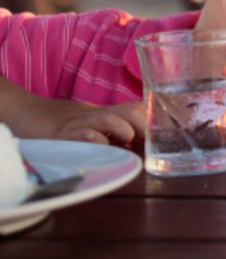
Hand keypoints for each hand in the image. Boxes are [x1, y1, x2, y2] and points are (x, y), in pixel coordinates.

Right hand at [6, 95, 143, 145]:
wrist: (26, 113)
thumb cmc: (64, 124)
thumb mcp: (92, 123)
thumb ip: (115, 133)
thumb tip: (143, 148)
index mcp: (106, 113)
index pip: (138, 110)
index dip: (154, 120)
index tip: (167, 134)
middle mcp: (96, 115)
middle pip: (130, 111)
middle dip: (146, 124)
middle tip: (153, 140)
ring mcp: (79, 123)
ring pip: (109, 118)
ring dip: (124, 128)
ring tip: (128, 139)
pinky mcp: (62, 134)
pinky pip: (82, 134)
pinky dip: (95, 140)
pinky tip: (102, 146)